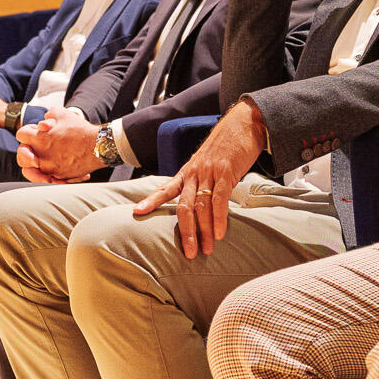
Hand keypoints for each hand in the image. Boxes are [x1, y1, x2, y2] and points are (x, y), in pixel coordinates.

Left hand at [13, 111, 100, 182]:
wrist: (98, 146)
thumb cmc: (80, 129)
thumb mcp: (63, 114)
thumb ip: (50, 114)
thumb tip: (45, 120)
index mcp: (39, 139)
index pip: (21, 134)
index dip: (28, 131)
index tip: (37, 132)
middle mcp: (40, 156)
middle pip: (21, 156)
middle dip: (26, 150)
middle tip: (36, 147)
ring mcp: (49, 168)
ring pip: (30, 171)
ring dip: (33, 166)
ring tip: (39, 163)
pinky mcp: (59, 176)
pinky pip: (46, 179)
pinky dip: (48, 175)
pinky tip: (54, 170)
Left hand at [132, 100, 266, 258]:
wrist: (242, 124)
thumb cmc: (226, 148)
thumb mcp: (207, 165)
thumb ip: (202, 184)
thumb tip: (201, 208)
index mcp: (187, 172)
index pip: (165, 189)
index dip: (151, 201)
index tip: (136, 213)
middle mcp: (194, 173)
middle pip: (183, 207)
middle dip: (185, 232)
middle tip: (189, 253)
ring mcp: (209, 173)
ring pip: (201, 207)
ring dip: (204, 231)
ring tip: (206, 250)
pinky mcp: (226, 172)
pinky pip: (219, 199)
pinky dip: (219, 218)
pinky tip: (220, 233)